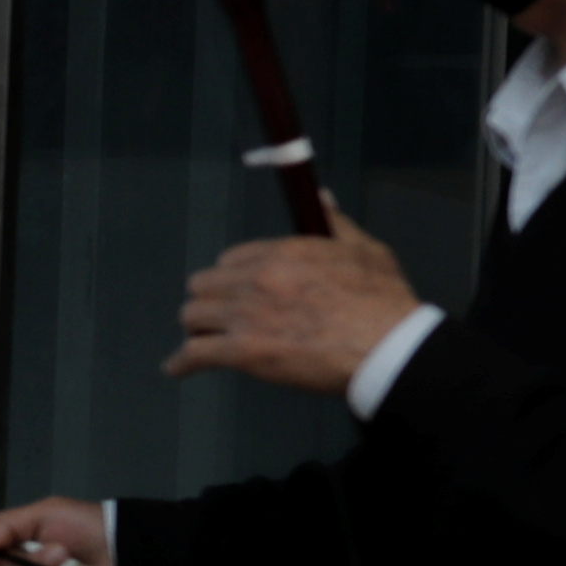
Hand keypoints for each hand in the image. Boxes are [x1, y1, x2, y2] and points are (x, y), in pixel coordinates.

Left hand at [164, 194, 417, 393]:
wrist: (389, 347)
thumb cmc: (384, 302)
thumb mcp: (366, 249)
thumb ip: (335, 223)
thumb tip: (322, 197)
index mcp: (283, 253)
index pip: (232, 259)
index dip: (232, 276)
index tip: (236, 290)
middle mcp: (257, 279)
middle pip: (204, 286)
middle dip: (210, 301)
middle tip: (218, 317)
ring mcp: (246, 315)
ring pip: (193, 317)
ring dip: (197, 329)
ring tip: (201, 340)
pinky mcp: (244, 351)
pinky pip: (195, 354)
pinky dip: (182, 362)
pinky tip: (176, 368)